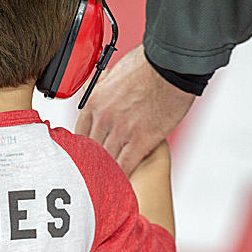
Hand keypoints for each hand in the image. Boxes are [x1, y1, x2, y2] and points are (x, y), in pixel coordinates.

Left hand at [75, 44, 194, 174]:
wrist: (171, 66)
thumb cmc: (148, 65)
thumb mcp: (114, 73)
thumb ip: (103, 88)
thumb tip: (100, 91)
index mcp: (94, 101)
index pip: (80, 134)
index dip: (83, 149)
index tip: (86, 158)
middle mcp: (103, 118)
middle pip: (91, 151)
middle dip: (93, 165)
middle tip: (92, 178)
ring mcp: (121, 130)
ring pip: (106, 162)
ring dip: (106, 174)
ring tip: (105, 186)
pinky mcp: (142, 140)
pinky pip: (125, 166)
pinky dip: (123, 178)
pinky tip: (122, 185)